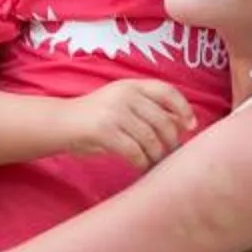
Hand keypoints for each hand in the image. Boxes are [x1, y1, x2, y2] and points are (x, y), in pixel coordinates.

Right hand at [58, 79, 197, 168]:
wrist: (60, 123)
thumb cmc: (95, 118)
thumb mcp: (122, 105)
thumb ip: (147, 110)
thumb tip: (180, 125)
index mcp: (131, 85)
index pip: (166, 91)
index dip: (183, 108)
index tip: (190, 126)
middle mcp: (125, 95)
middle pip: (162, 120)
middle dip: (170, 141)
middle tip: (170, 153)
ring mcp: (114, 112)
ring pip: (150, 139)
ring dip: (156, 155)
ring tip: (154, 162)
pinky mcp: (104, 131)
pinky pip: (134, 151)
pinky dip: (141, 162)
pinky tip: (140, 166)